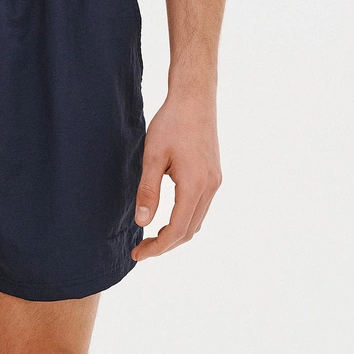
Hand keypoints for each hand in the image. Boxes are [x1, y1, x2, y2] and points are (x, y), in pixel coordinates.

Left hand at [131, 92, 221, 260]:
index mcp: (195, 185)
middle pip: (189, 231)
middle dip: (165, 244)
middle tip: (141, 249)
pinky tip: (168, 216)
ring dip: (176, 233)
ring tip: (151, 237)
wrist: (194, 98)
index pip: (177, 230)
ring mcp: (215, 181)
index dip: (157, 247)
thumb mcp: (152, 155)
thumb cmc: (171, 123)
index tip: (138, 254)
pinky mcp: (214, 175)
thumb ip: (148, 190)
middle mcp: (210, 187)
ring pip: (197, 220)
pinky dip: (184, 219)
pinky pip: (200, 207)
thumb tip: (142, 223)